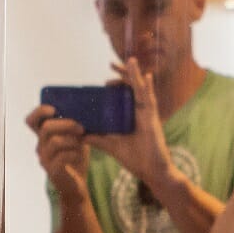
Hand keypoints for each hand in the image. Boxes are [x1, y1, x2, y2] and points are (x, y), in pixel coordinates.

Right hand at [26, 104, 89, 199]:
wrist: (76, 185)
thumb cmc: (75, 159)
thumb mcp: (76, 139)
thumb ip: (75, 127)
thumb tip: (85, 111)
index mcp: (43, 136)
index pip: (31, 120)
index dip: (39, 112)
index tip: (54, 109)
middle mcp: (40, 146)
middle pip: (46, 128)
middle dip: (66, 124)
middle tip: (81, 128)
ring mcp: (44, 159)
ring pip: (54, 142)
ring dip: (72, 140)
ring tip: (82, 143)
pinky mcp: (52, 171)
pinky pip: (61, 157)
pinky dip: (73, 154)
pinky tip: (80, 156)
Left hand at [87, 62, 173, 188]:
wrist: (152, 171)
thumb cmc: (136, 159)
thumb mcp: (111, 146)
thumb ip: (97, 139)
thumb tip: (80, 134)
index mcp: (132, 116)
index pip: (124, 96)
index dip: (117, 85)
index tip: (105, 81)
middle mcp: (140, 112)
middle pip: (132, 88)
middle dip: (124, 74)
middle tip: (112, 63)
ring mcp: (148, 115)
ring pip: (141, 90)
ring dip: (135, 75)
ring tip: (130, 61)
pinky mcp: (153, 119)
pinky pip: (150, 100)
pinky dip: (148, 88)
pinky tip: (146, 77)